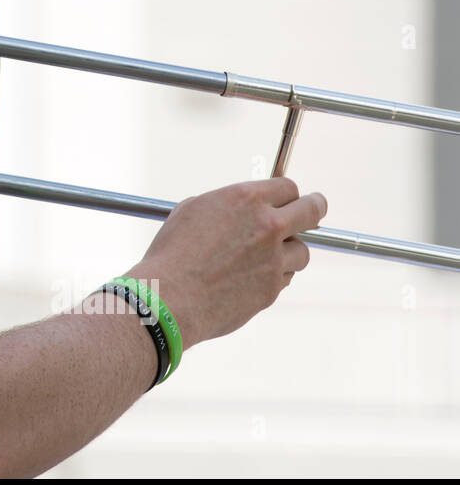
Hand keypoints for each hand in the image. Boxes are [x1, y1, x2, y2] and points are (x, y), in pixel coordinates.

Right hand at [124, 177, 326, 349]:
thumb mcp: (192, 211)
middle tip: (314, 210)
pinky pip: (284, 278)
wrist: (170, 297)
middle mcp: (267, 225)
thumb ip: (225, 205)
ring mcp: (274, 259)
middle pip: (312, 211)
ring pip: (301, 251)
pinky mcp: (273, 288)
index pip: (287, 186)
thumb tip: (241, 208)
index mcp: (245, 199)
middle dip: (315, 209)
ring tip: (264, 256)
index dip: (287, 193)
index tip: (288, 199)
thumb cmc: (172, 253)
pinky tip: (248, 278)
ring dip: (288, 251)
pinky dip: (273, 276)